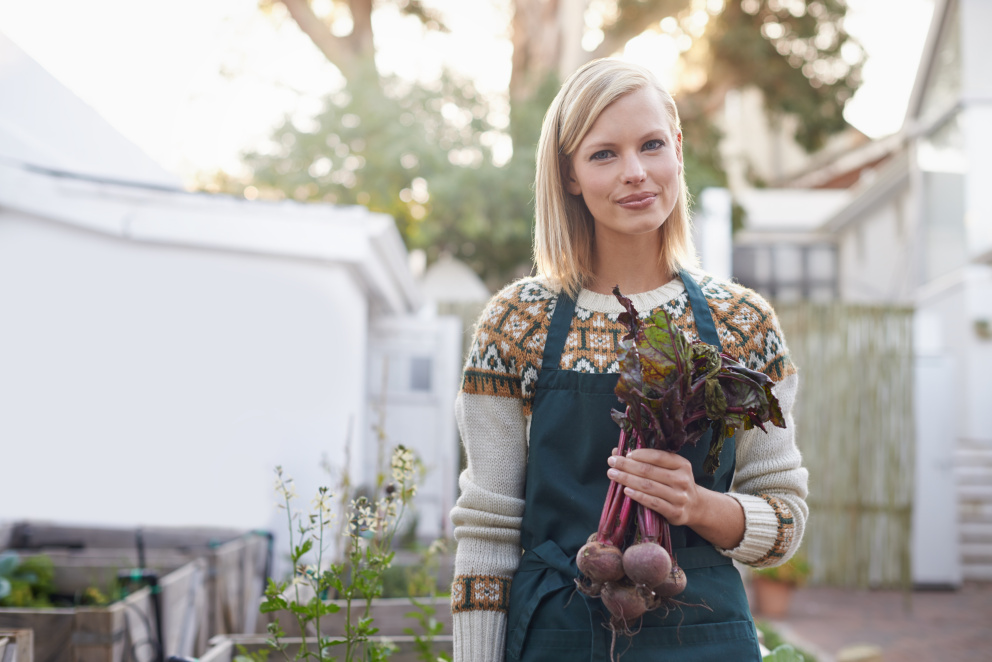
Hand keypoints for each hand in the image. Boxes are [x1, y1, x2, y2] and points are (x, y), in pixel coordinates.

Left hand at [606, 448, 746, 548]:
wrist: (695, 507)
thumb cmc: (676, 483)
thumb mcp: (669, 469)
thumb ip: (648, 460)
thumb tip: (617, 451)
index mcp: (682, 464)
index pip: (658, 456)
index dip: (640, 454)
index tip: (625, 454)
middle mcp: (682, 479)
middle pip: (649, 471)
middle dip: (627, 466)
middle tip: (611, 462)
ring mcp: (679, 497)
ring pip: (648, 486)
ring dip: (627, 479)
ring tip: (612, 474)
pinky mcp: (675, 512)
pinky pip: (653, 503)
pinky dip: (638, 496)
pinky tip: (625, 491)